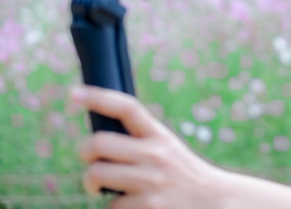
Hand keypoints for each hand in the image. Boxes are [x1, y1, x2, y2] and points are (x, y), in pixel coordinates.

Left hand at [71, 86, 228, 208]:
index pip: (127, 108)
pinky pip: (111, 206)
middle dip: (85, 152)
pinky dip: (115, 208)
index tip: (75, 92)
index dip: (99, 97)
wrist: (215, 201)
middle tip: (90, 160)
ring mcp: (151, 181)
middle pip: (99, 143)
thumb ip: (141, 142)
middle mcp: (155, 154)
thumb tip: (99, 142)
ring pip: (96, 175)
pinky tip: (129, 206)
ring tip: (98, 187)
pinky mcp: (148, 207)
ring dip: (92, 183)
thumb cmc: (183, 175)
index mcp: (159, 135)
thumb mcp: (168, 149)